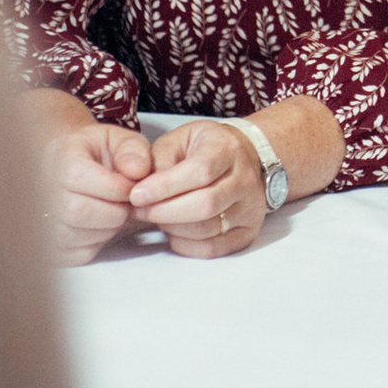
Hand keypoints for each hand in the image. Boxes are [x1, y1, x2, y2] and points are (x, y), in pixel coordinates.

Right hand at [42, 119, 153, 265]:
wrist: (77, 168)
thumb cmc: (99, 155)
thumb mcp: (119, 140)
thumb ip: (133, 150)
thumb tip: (137, 171)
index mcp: (59, 158)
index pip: (76, 177)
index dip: (113, 186)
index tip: (131, 186)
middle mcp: (43, 190)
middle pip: (76, 211)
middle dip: (115, 210)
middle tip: (126, 202)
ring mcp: (43, 220)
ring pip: (77, 235)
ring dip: (109, 227)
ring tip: (114, 209)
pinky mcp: (53, 246)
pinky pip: (80, 253)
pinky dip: (100, 242)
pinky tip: (102, 223)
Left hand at [130, 120, 267, 257]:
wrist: (246, 156)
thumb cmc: (206, 149)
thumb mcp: (180, 138)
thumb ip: (159, 158)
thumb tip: (143, 188)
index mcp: (227, 150)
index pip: (201, 171)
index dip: (165, 186)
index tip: (137, 194)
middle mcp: (245, 180)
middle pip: (206, 204)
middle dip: (164, 212)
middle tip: (140, 210)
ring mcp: (250, 208)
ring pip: (207, 229)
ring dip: (171, 228)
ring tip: (156, 217)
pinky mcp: (248, 231)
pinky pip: (212, 249)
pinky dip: (185, 245)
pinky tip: (174, 231)